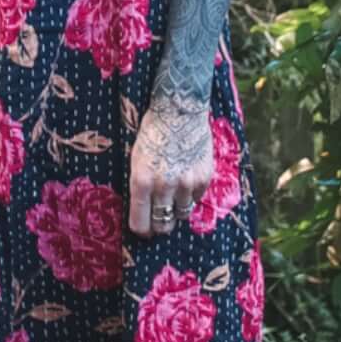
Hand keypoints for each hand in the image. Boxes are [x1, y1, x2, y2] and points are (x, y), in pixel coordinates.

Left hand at [127, 100, 210, 236]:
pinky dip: (191, 195)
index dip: (141, 230)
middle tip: (159, 221)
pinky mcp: (204, 178)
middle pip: (163, 224)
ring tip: (173, 198)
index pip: (140, 223)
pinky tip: (186, 180)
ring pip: (182, 214)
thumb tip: (144, 209)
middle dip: (159, 226)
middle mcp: (164, 186)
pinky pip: (197, 198)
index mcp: (141, 182)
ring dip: (176, 210)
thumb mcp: (136, 160)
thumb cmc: (152, 134)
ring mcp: (186, 183)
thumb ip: (140, 187)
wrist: (179, 111)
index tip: (143, 229)